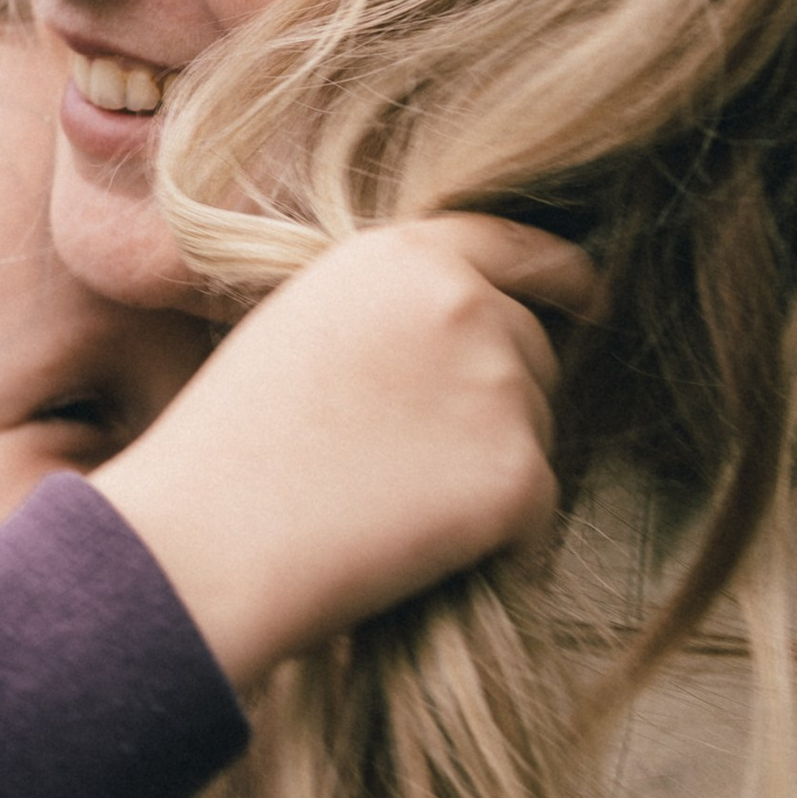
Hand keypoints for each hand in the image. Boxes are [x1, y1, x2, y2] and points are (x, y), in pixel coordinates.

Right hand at [93, 214, 595, 690]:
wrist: (207, 540)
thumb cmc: (230, 446)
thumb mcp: (302, 325)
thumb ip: (391, 311)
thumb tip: (470, 332)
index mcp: (403, 254)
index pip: (519, 247)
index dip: (564, 274)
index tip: (588, 298)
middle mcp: (466, 304)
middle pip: (531, 352)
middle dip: (497, 401)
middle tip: (404, 463)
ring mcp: (500, 388)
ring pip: (535, 433)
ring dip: (489, 472)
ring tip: (385, 505)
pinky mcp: (519, 475)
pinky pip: (535, 514)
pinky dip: (494, 543)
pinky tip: (410, 550)